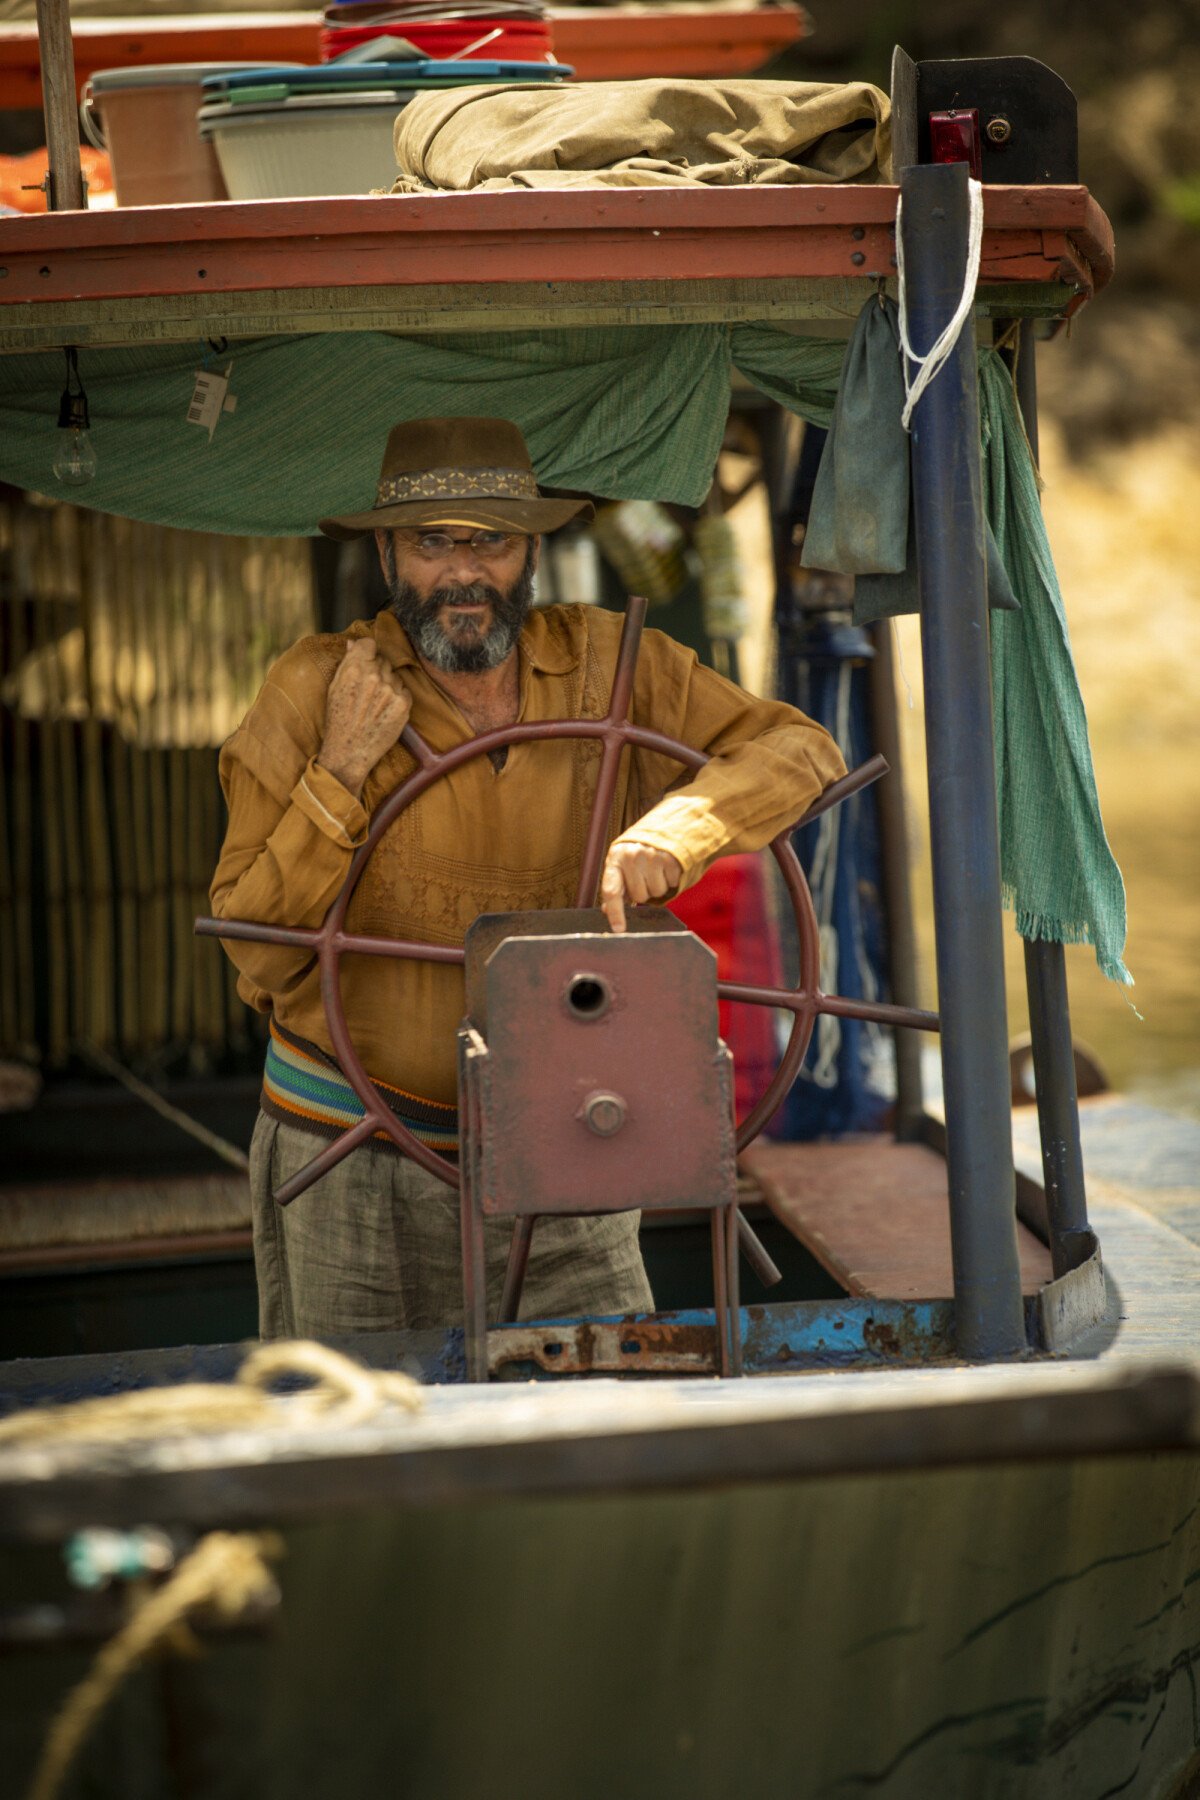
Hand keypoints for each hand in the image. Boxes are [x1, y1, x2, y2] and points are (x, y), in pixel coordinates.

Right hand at [317, 637, 411, 797]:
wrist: (349, 751)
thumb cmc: (338, 720)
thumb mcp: (334, 688)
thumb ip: (347, 664)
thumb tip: (354, 644)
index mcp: (354, 669)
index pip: (369, 643)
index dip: (367, 652)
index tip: (365, 660)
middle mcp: (375, 676)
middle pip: (383, 660)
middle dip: (377, 670)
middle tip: (368, 690)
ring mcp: (391, 690)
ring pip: (395, 675)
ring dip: (388, 684)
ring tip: (375, 703)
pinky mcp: (403, 705)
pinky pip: (405, 690)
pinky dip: (398, 698)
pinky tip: (385, 710)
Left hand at [599, 841, 682, 933]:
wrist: (668, 825)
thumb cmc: (640, 849)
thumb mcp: (623, 862)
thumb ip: (616, 885)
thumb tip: (606, 910)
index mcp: (616, 857)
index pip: (611, 890)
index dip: (615, 912)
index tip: (618, 929)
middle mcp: (632, 856)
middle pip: (639, 895)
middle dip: (644, 890)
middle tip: (646, 875)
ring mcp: (652, 856)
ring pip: (656, 892)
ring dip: (659, 886)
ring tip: (658, 869)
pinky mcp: (671, 858)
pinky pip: (671, 885)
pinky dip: (671, 880)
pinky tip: (668, 867)